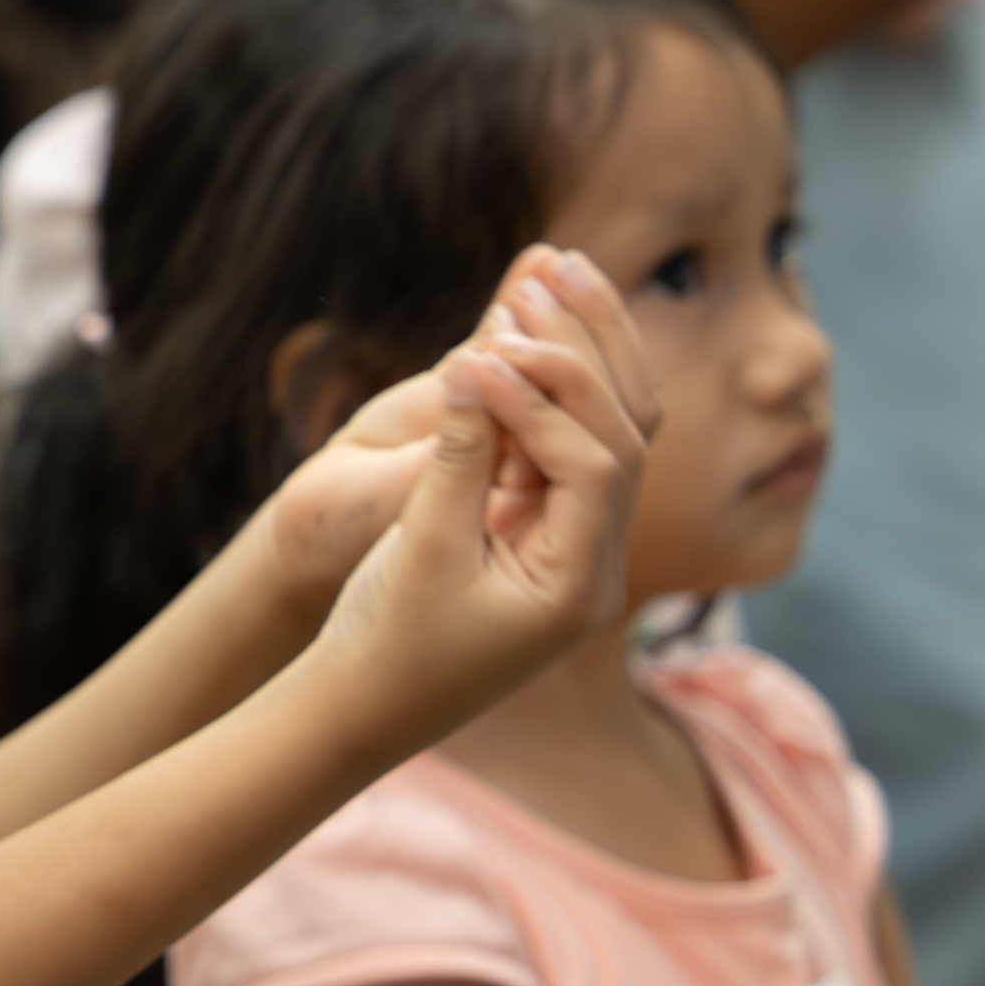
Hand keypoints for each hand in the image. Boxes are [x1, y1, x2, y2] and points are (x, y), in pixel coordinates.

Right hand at [300, 255, 650, 737]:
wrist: (360, 711)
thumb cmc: (384, 642)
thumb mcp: (420, 546)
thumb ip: (461, 453)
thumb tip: (484, 361)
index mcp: (580, 586)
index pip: (597, 463)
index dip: (547, 398)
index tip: (484, 353)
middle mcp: (596, 566)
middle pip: (625, 437)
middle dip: (584, 353)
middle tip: (544, 274)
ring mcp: (575, 552)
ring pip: (606, 434)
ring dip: (578, 356)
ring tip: (549, 276)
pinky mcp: (543, 538)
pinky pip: (566, 449)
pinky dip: (549, 391)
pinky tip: (523, 335)